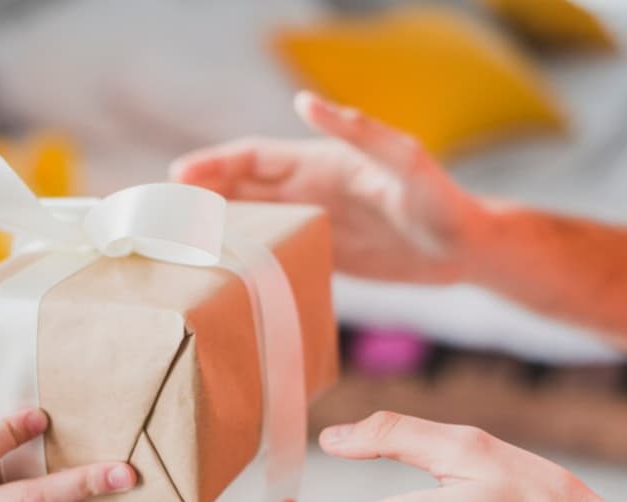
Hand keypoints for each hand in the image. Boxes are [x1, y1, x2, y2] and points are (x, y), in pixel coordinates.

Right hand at [170, 91, 490, 284]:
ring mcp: (314, 223)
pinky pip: (273, 252)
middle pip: (242, 188)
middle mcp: (310, 190)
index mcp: (321, 163)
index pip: (254, 157)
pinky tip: (223, 274)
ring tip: (177, 246)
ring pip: (251, 221)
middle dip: (200, 195)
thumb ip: (359, 131)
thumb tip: (306, 102)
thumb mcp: (405, 161)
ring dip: (215, 227)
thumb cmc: (442, 201)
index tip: (177, 178)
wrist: (467, 250)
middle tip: (159, 215)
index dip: (214, 164)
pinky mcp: (324, 254)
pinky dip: (244, 258)